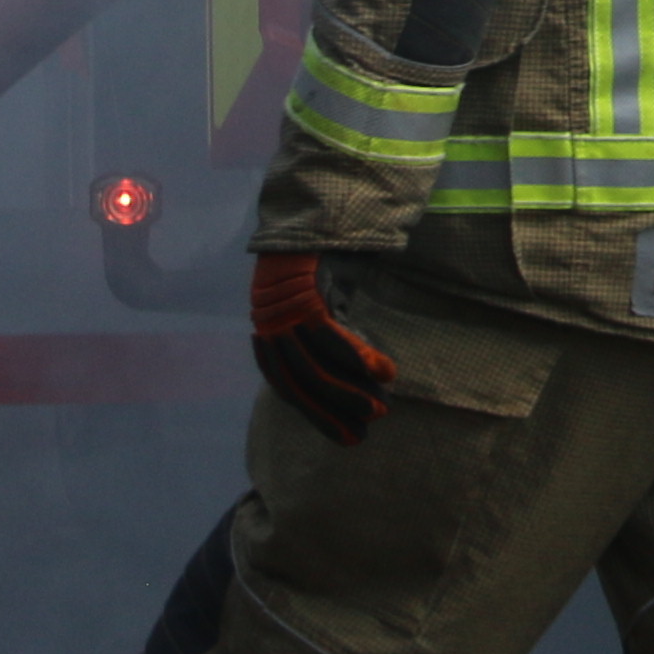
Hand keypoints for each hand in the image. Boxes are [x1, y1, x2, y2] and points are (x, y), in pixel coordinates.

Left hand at [248, 249, 395, 445]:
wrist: (312, 217)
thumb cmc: (316, 263)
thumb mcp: (313, 306)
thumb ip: (320, 337)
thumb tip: (348, 375)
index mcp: (269, 335)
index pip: (289, 388)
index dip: (316, 415)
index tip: (344, 436)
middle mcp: (271, 329)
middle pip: (299, 384)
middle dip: (330, 413)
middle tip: (362, 436)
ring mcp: (285, 314)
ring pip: (315, 366)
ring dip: (349, 392)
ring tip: (379, 410)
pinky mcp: (305, 297)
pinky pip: (332, 337)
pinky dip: (357, 357)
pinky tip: (384, 372)